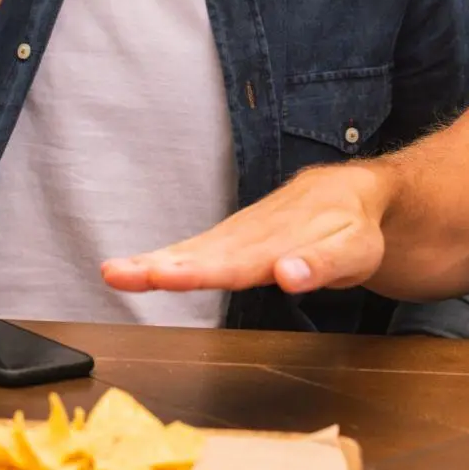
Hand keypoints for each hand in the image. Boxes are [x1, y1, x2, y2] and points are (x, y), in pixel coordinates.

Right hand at [102, 164, 387, 295]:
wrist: (348, 193)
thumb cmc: (353, 228)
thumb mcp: (354, 251)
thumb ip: (321, 264)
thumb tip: (286, 276)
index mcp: (279, 241)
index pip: (236, 262)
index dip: (201, 271)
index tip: (167, 276)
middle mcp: (250, 235)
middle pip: (202, 255)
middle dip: (162, 267)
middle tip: (119, 274)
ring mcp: (236, 234)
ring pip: (191, 250)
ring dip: (152, 262)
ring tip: (114, 273)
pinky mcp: (229, 238)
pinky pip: (193, 249)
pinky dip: (163, 259)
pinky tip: (135, 270)